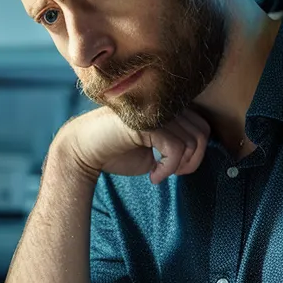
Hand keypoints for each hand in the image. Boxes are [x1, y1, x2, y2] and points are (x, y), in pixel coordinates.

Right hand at [54, 108, 210, 184]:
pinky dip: (168, 169)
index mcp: (165, 109)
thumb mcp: (152, 152)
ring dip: (179, 167)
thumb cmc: (114, 152)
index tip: (175, 170)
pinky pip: (175, 149)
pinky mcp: (146, 123)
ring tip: (159, 175)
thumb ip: (175, 149)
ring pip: (191, 142)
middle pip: (201, 133)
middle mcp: (162, 105)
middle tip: (172, 175)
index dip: (197, 153)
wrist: (81, 151)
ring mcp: (154, 111)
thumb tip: (197, 156)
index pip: (201, 127)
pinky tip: (153, 177)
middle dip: (193, 161)